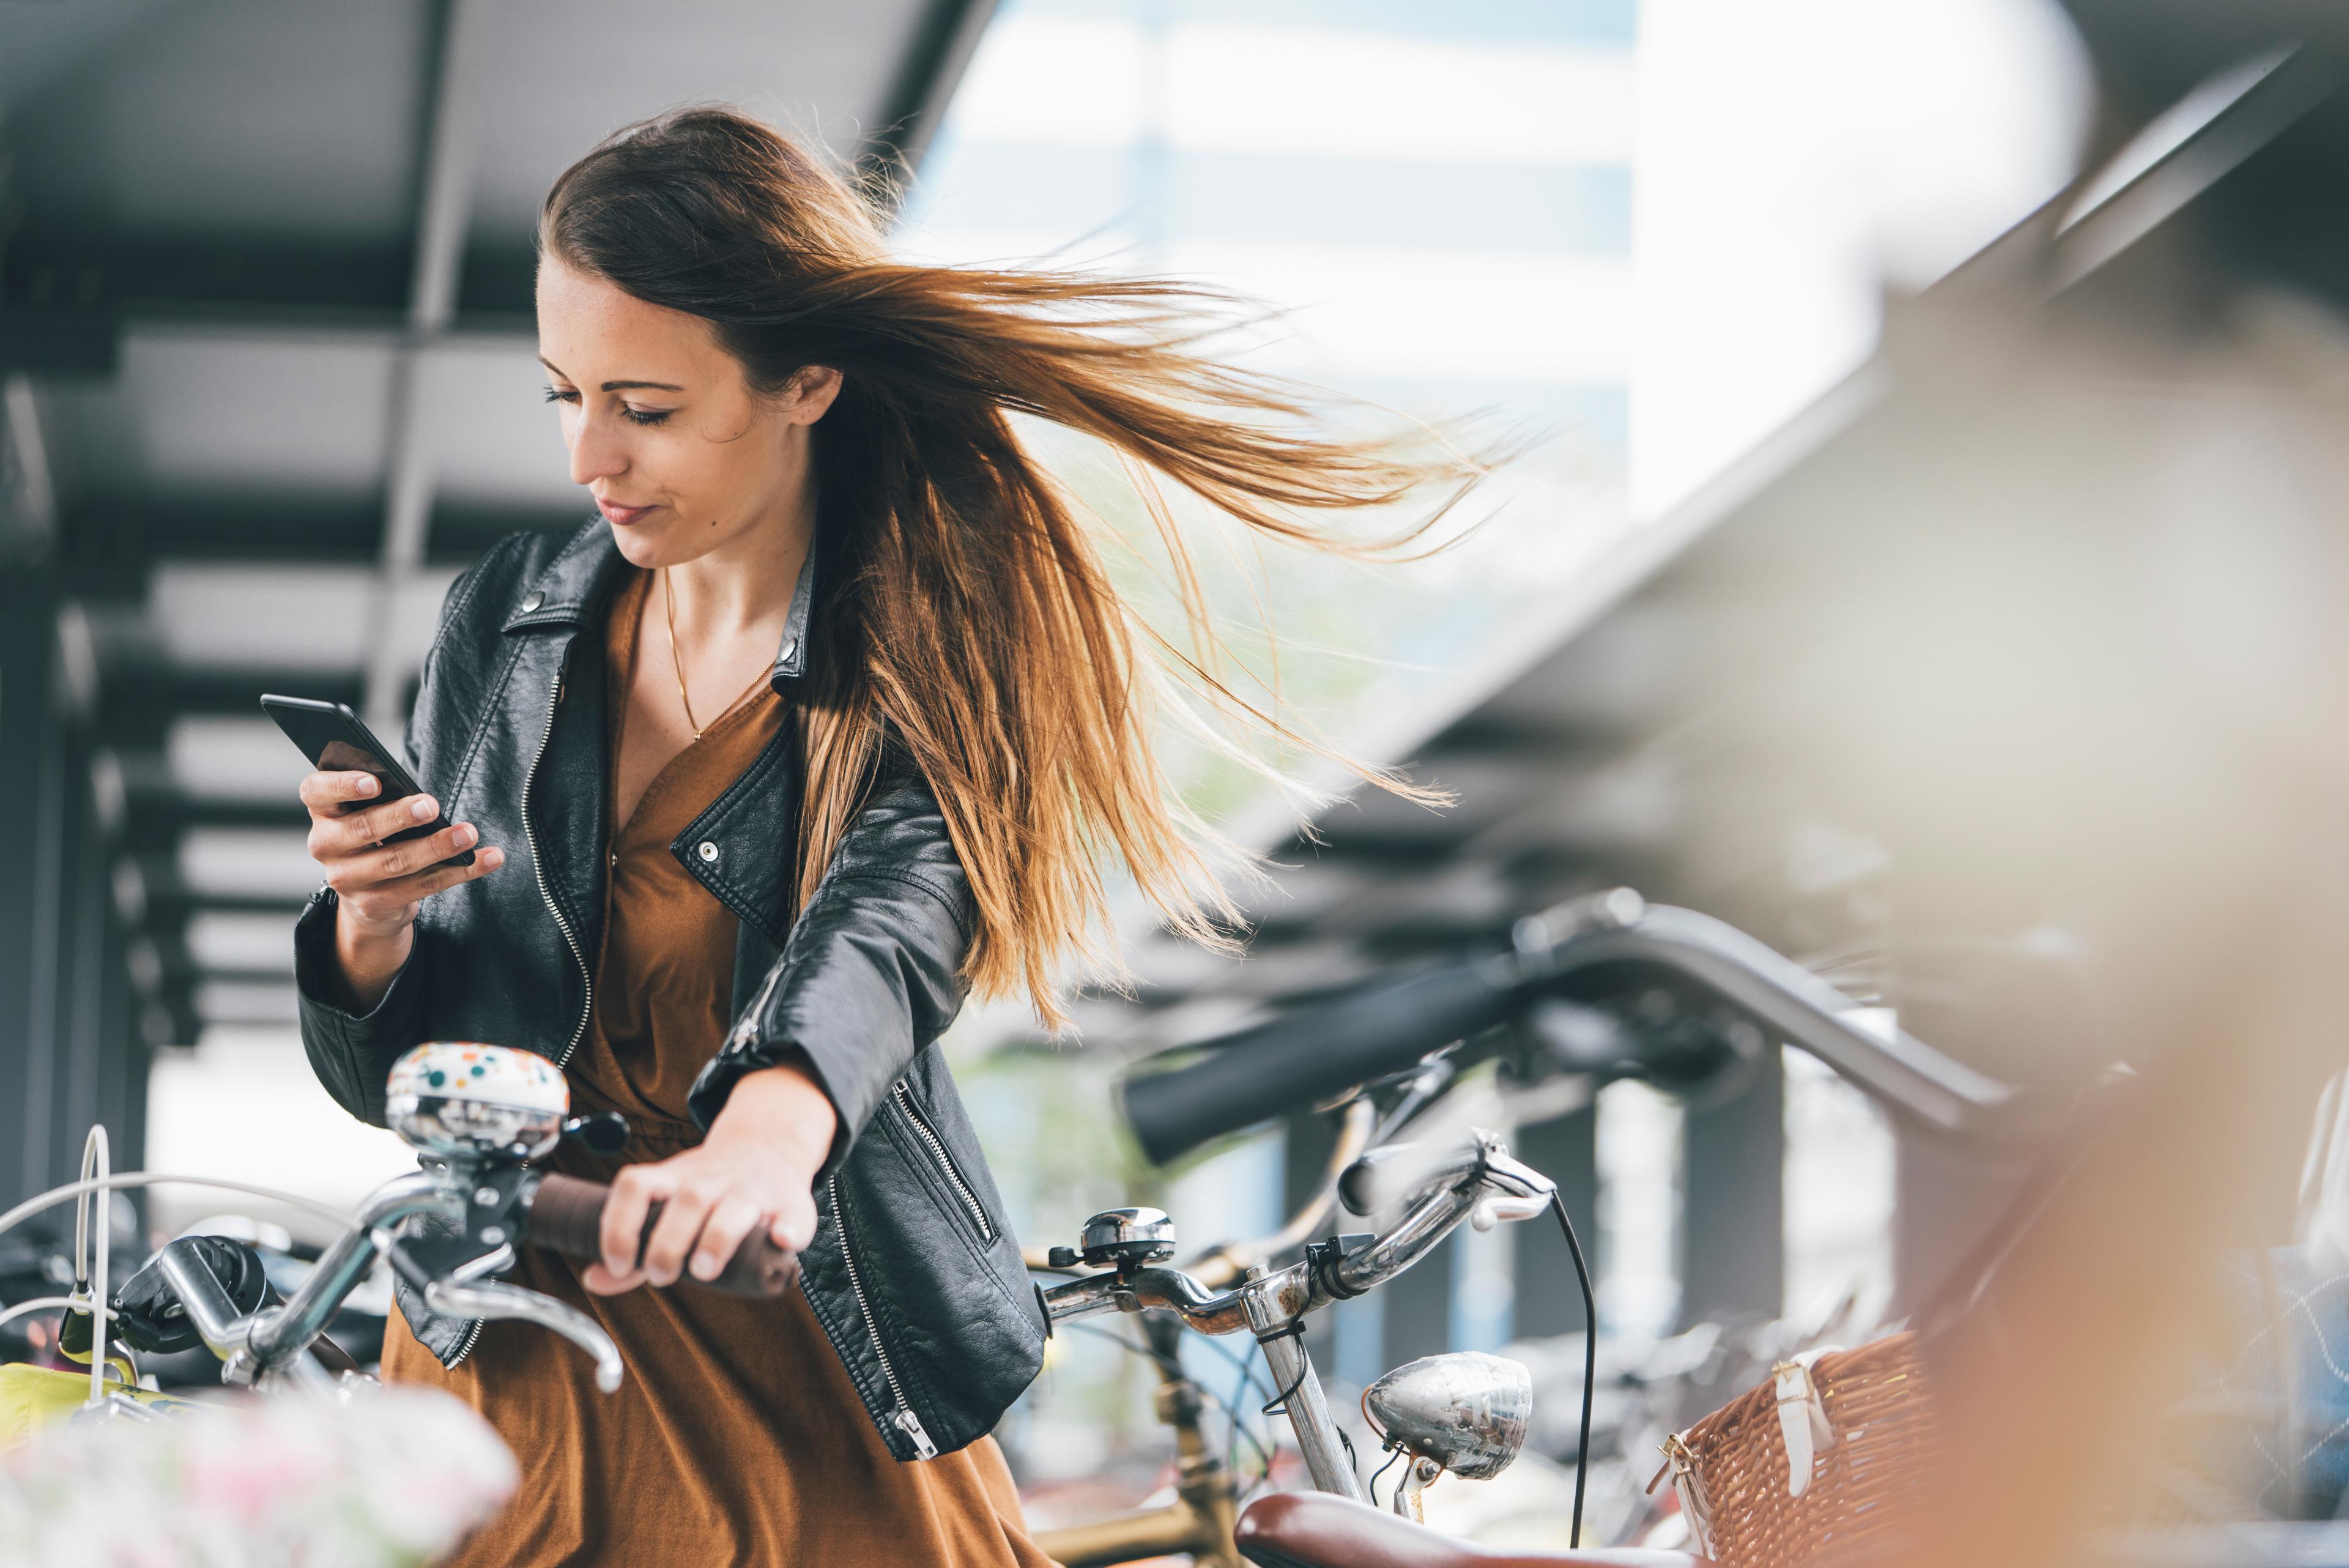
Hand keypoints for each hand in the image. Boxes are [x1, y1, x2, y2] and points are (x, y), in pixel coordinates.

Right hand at [299, 770, 503, 1008]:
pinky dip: (461, 871)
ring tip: (469, 833)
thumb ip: (383, 797)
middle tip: (432, 805)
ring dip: (437, 846)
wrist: (367, 898)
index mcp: (323, 812)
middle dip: (400, 817)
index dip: (343, 785)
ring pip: (396, 861)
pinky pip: (424, 886)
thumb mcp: (367, 811)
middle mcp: (326, 845)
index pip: (316, 791)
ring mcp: (348, 879)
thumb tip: (421, 794)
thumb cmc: (375, 835)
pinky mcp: (375, 904)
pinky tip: (489, 858)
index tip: (376, 781)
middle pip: (362, 828)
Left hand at [583, 1063, 837, 1293]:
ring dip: (716, 1240)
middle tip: (661, 1276)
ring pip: (733, 1206)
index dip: (619, 1225)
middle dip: (668, 1243)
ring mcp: (753, 1188)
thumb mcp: (667, 1200)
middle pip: (687, 1199)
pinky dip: (787, 1231)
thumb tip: (595, 1279)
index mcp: (676, 1177)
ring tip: (705, 1271)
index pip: (636, 1185)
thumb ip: (634, 1241)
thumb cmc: (711, 1187)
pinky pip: (793, 1214)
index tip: (619, 1264)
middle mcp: (713, 1179)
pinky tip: (781, 1242)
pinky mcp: (791, 1202)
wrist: (770, 1144)